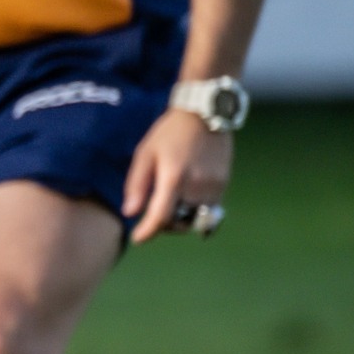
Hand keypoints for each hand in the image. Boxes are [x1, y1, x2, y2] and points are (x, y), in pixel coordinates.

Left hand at [121, 106, 232, 245]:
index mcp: (174, 177)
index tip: (138, 238)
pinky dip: (195, 210)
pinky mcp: (224, 185)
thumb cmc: (169, 133)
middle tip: (154, 213)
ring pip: (196, 219)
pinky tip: (186, 196)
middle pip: (179, 222)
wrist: (204, 114)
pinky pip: (209, 210)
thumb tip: (130, 213)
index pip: (161, 216)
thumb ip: (137, 184)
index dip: (148, 232)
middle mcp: (197, 186)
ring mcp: (214, 187)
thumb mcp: (145, 153)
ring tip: (171, 204)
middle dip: (164, 225)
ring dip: (181, 219)